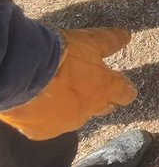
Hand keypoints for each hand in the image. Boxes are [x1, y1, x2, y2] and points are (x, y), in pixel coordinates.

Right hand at [0, 27, 136, 140]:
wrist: (23, 72)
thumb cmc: (60, 54)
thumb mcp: (89, 41)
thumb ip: (109, 41)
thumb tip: (126, 35)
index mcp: (106, 88)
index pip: (125, 94)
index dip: (126, 91)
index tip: (126, 90)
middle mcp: (90, 110)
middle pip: (103, 108)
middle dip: (101, 100)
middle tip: (94, 91)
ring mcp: (67, 123)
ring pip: (76, 118)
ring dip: (72, 108)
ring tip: (62, 95)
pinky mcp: (44, 131)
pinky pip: (49, 126)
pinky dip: (47, 116)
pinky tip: (40, 106)